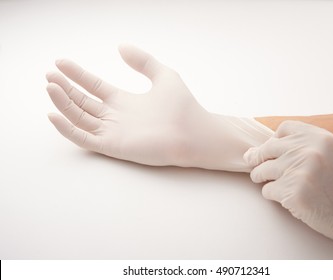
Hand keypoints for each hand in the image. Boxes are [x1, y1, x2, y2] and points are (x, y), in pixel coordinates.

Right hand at [47, 44, 271, 170]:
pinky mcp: (113, 146)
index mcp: (124, 101)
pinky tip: (55, 114)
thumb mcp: (163, 75)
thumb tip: (120, 46)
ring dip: (63, 103)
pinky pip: (84, 138)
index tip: (61, 62)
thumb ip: (143, 61)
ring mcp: (113, 131)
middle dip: (66, 88)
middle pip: (83, 102)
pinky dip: (67, 128)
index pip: (94, 86)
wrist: (194, 132)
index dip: (77, 75)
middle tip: (50, 75)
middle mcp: (115, 116)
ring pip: (80, 118)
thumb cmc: (183, 106)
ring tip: (51, 87)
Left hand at [244, 121, 332, 258]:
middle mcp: (308, 150)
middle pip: (266, 149)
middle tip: (256, 167)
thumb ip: (302, 144)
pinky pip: (267, 191)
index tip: (271, 151)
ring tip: (275, 184)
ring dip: (263, 179)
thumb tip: (262, 146)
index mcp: (319, 137)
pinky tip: (288, 198)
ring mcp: (299, 172)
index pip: (283, 129)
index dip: (274, 140)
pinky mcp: (293, 193)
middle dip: (257, 159)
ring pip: (261, 171)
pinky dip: (273, 196)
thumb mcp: (330, 152)